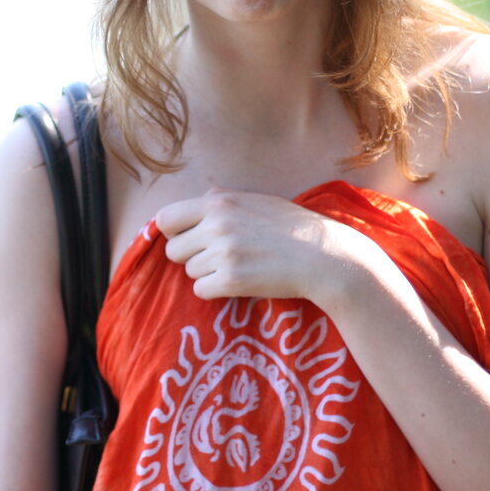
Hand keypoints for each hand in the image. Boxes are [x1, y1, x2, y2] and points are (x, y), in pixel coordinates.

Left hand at [152, 186, 380, 304]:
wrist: (324, 256)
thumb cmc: (293, 228)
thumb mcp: (256, 200)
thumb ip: (223, 201)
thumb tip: (197, 201)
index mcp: (218, 201)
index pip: (165, 218)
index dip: (173, 233)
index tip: (188, 240)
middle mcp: (216, 224)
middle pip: (173, 250)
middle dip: (190, 257)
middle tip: (218, 259)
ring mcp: (223, 252)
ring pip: (189, 272)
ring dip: (207, 274)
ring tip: (237, 268)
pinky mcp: (232, 279)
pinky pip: (201, 290)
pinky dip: (216, 290)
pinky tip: (238, 283)